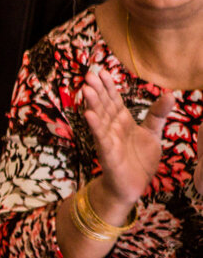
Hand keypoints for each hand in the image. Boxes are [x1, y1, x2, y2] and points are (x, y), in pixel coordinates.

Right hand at [80, 65, 173, 208]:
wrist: (132, 186)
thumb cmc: (139, 160)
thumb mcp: (152, 133)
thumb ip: (158, 114)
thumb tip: (170, 94)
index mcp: (122, 121)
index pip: (114, 100)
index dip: (109, 86)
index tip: (102, 71)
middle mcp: (112, 128)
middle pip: (104, 105)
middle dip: (98, 90)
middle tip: (90, 74)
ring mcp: (108, 140)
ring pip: (99, 119)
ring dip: (92, 104)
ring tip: (86, 88)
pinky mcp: (108, 153)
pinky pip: (100, 138)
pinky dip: (95, 126)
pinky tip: (88, 115)